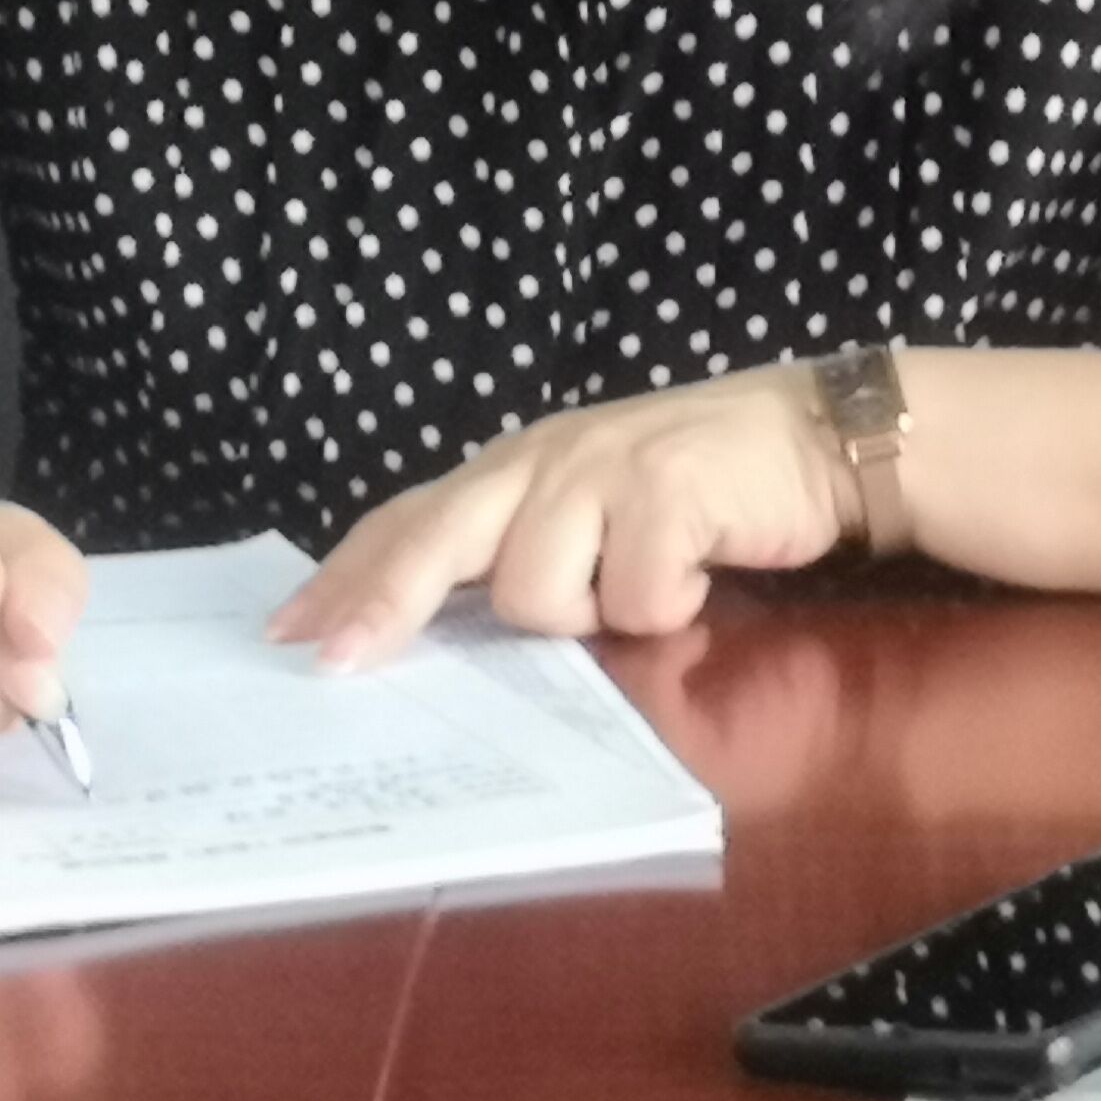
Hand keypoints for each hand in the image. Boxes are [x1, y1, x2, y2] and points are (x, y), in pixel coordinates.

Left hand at [269, 365, 851, 668]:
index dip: (346, 578)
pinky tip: (702, 570)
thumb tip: (428, 632)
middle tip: (337, 664)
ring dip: (594, 615)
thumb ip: (516, 550)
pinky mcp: (667, 487)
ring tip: (647, 587)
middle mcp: (542, 459)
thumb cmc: (695, 491)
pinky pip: (636, 597)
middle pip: (437, 538)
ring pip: (539, 592)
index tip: (287, 635)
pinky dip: (671, 605)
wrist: (813, 436)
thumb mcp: (589, 509)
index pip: (408, 520)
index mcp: (512, 470)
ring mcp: (601, 468)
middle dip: (383, 604)